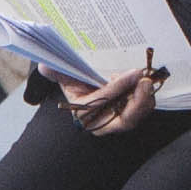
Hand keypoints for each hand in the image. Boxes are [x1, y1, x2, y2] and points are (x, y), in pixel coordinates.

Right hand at [49, 61, 167, 137]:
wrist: (89, 94)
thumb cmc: (78, 87)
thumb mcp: (68, 80)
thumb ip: (59, 72)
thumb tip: (44, 66)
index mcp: (85, 114)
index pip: (102, 103)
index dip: (117, 88)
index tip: (131, 74)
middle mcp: (103, 123)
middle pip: (126, 120)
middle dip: (138, 102)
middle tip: (145, 81)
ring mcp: (119, 122)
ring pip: (137, 115)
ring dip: (145, 98)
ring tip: (146, 79)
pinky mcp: (131, 117)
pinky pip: (142, 110)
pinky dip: (146, 97)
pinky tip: (142, 82)